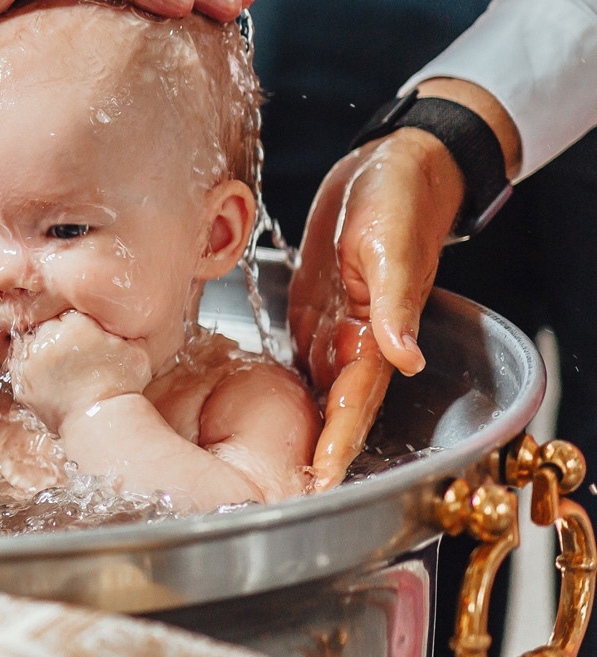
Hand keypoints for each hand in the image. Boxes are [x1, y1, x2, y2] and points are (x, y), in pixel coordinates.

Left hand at [7, 310, 151, 430]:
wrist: (102, 422)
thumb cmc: (122, 386)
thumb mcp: (134, 350)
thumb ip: (123, 328)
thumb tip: (119, 315)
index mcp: (74, 326)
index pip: (65, 311)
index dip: (73, 323)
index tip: (80, 334)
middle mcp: (47, 340)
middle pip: (43, 325)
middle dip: (54, 333)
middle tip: (67, 348)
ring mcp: (30, 362)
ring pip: (27, 343)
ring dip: (39, 349)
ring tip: (56, 363)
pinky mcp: (21, 383)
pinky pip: (18, 366)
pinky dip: (29, 369)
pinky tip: (46, 376)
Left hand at [290, 131, 462, 486]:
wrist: (394, 164)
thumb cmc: (400, 198)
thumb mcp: (391, 245)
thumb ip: (394, 302)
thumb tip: (404, 354)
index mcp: (378, 331)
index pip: (354, 401)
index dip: (337, 441)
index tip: (319, 478)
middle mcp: (357, 338)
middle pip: (332, 407)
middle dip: (312, 449)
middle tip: (280, 492)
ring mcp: (336, 324)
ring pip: (316, 388)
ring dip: (297, 426)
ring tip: (264, 466)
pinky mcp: (317, 304)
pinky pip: (301, 355)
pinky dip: (284, 384)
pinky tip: (252, 407)